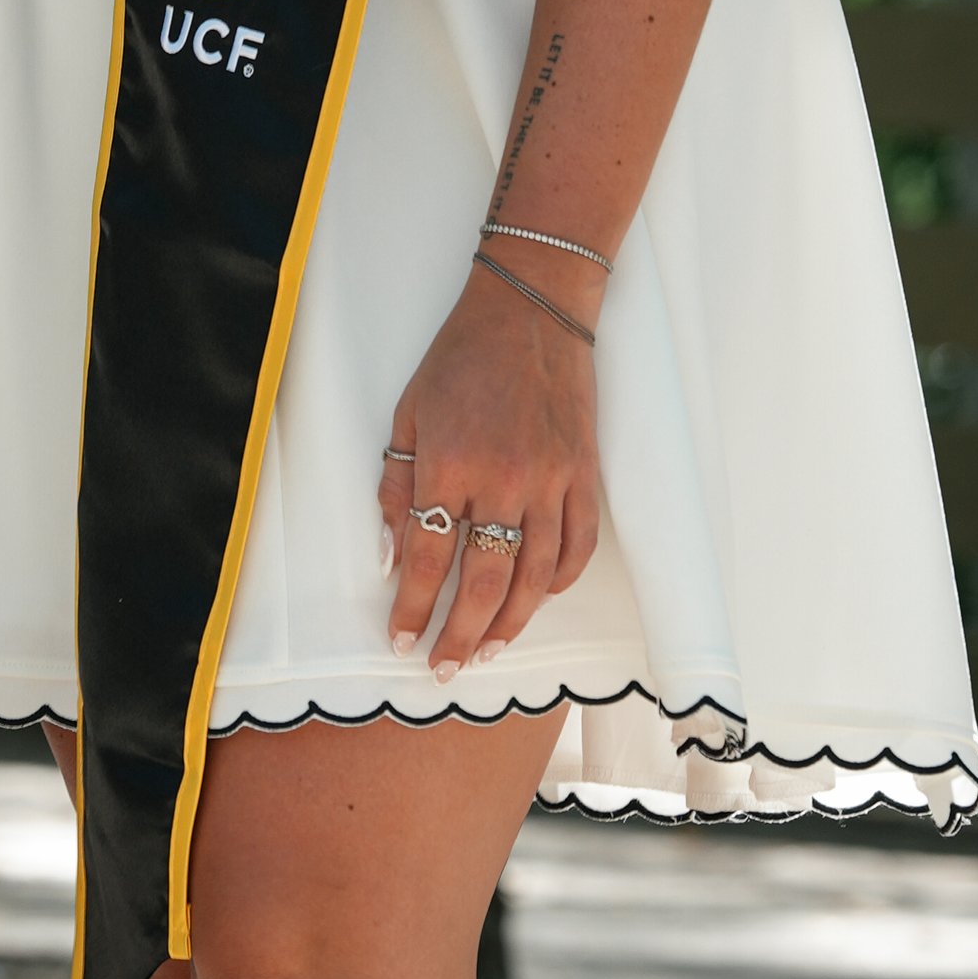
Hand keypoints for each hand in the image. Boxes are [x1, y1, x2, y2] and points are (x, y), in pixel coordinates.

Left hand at [378, 256, 602, 676]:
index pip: (429, 557)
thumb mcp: (409, 414)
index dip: (413, 607)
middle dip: (460, 634)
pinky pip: (577, 545)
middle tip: (444, 668)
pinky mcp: (584, 475)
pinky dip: (560, 581)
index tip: (400, 637)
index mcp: (450, 464)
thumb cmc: (460, 358)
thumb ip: (398, 486)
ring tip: (488, 649)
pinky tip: (538, 599)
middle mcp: (502, 480)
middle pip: (483, 581)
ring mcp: (550, 480)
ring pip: (535, 576)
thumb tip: (393, 554)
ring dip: (510, 622)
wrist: (530, 311)